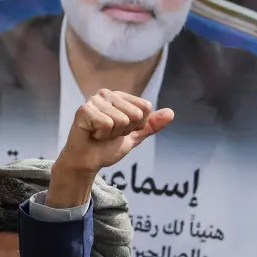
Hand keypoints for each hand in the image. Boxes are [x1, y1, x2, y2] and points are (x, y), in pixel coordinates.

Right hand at [48, 90, 173, 207]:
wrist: (87, 161)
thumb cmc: (107, 147)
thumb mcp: (134, 136)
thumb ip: (151, 125)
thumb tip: (171, 113)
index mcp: (121, 96)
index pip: (146, 108)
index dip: (137, 126)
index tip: (120, 131)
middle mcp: (107, 94)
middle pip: (136, 114)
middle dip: (124, 131)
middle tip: (108, 134)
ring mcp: (95, 100)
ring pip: (122, 120)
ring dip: (111, 134)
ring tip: (99, 134)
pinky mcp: (84, 109)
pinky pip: (107, 123)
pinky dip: (101, 135)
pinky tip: (92, 133)